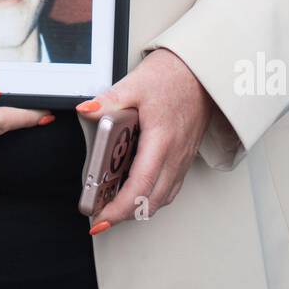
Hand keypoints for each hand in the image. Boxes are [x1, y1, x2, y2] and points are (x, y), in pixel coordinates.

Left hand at [78, 48, 223, 231]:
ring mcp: (183, 157)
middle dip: (125, 215)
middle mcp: (175, 154)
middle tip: (101, 217)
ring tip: (114, 207)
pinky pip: (171, 187)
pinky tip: (137, 190)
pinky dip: (152, 196)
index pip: (140, 185)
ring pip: (163, 197)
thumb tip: (85, 111)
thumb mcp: (135, 84)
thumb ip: (109, 101)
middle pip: (152, 200)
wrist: (202, 71)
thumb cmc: (174, 76)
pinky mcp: (185, 156)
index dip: (119, 207)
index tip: (100, 218)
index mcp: (161, 140)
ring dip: (140, 208)